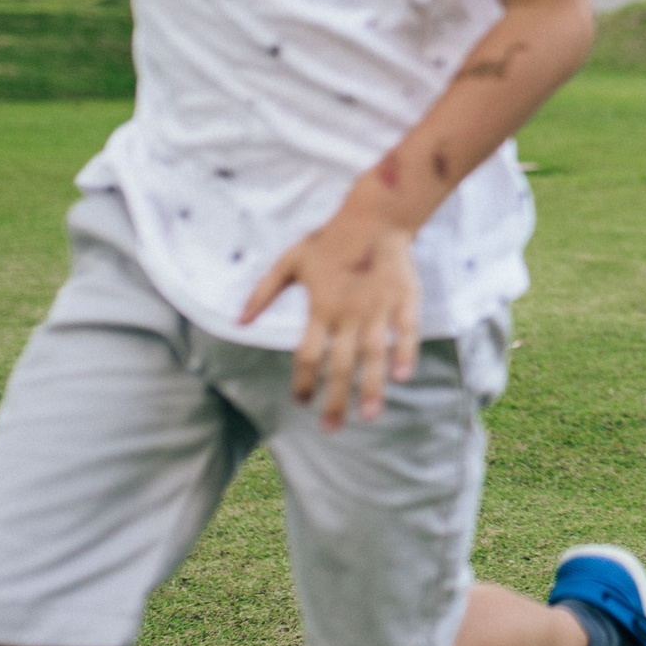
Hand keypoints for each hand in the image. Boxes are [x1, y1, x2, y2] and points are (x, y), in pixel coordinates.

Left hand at [240, 203, 420, 429]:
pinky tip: (404, 376)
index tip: (302, 402)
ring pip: (374, 355)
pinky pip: (406, 331)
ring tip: (370, 414)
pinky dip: (405, 353)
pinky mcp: (403, 299)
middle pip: (339, 364)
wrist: (374, 216)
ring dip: (371, 386)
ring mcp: (378, 308)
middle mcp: (348, 314)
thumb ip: (264, 291)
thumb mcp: (290, 261)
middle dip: (335, 399)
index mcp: (320, 308)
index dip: (303, 380)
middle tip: (332, 429)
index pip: (307, 354)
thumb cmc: (330, 240)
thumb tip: (239, 319)